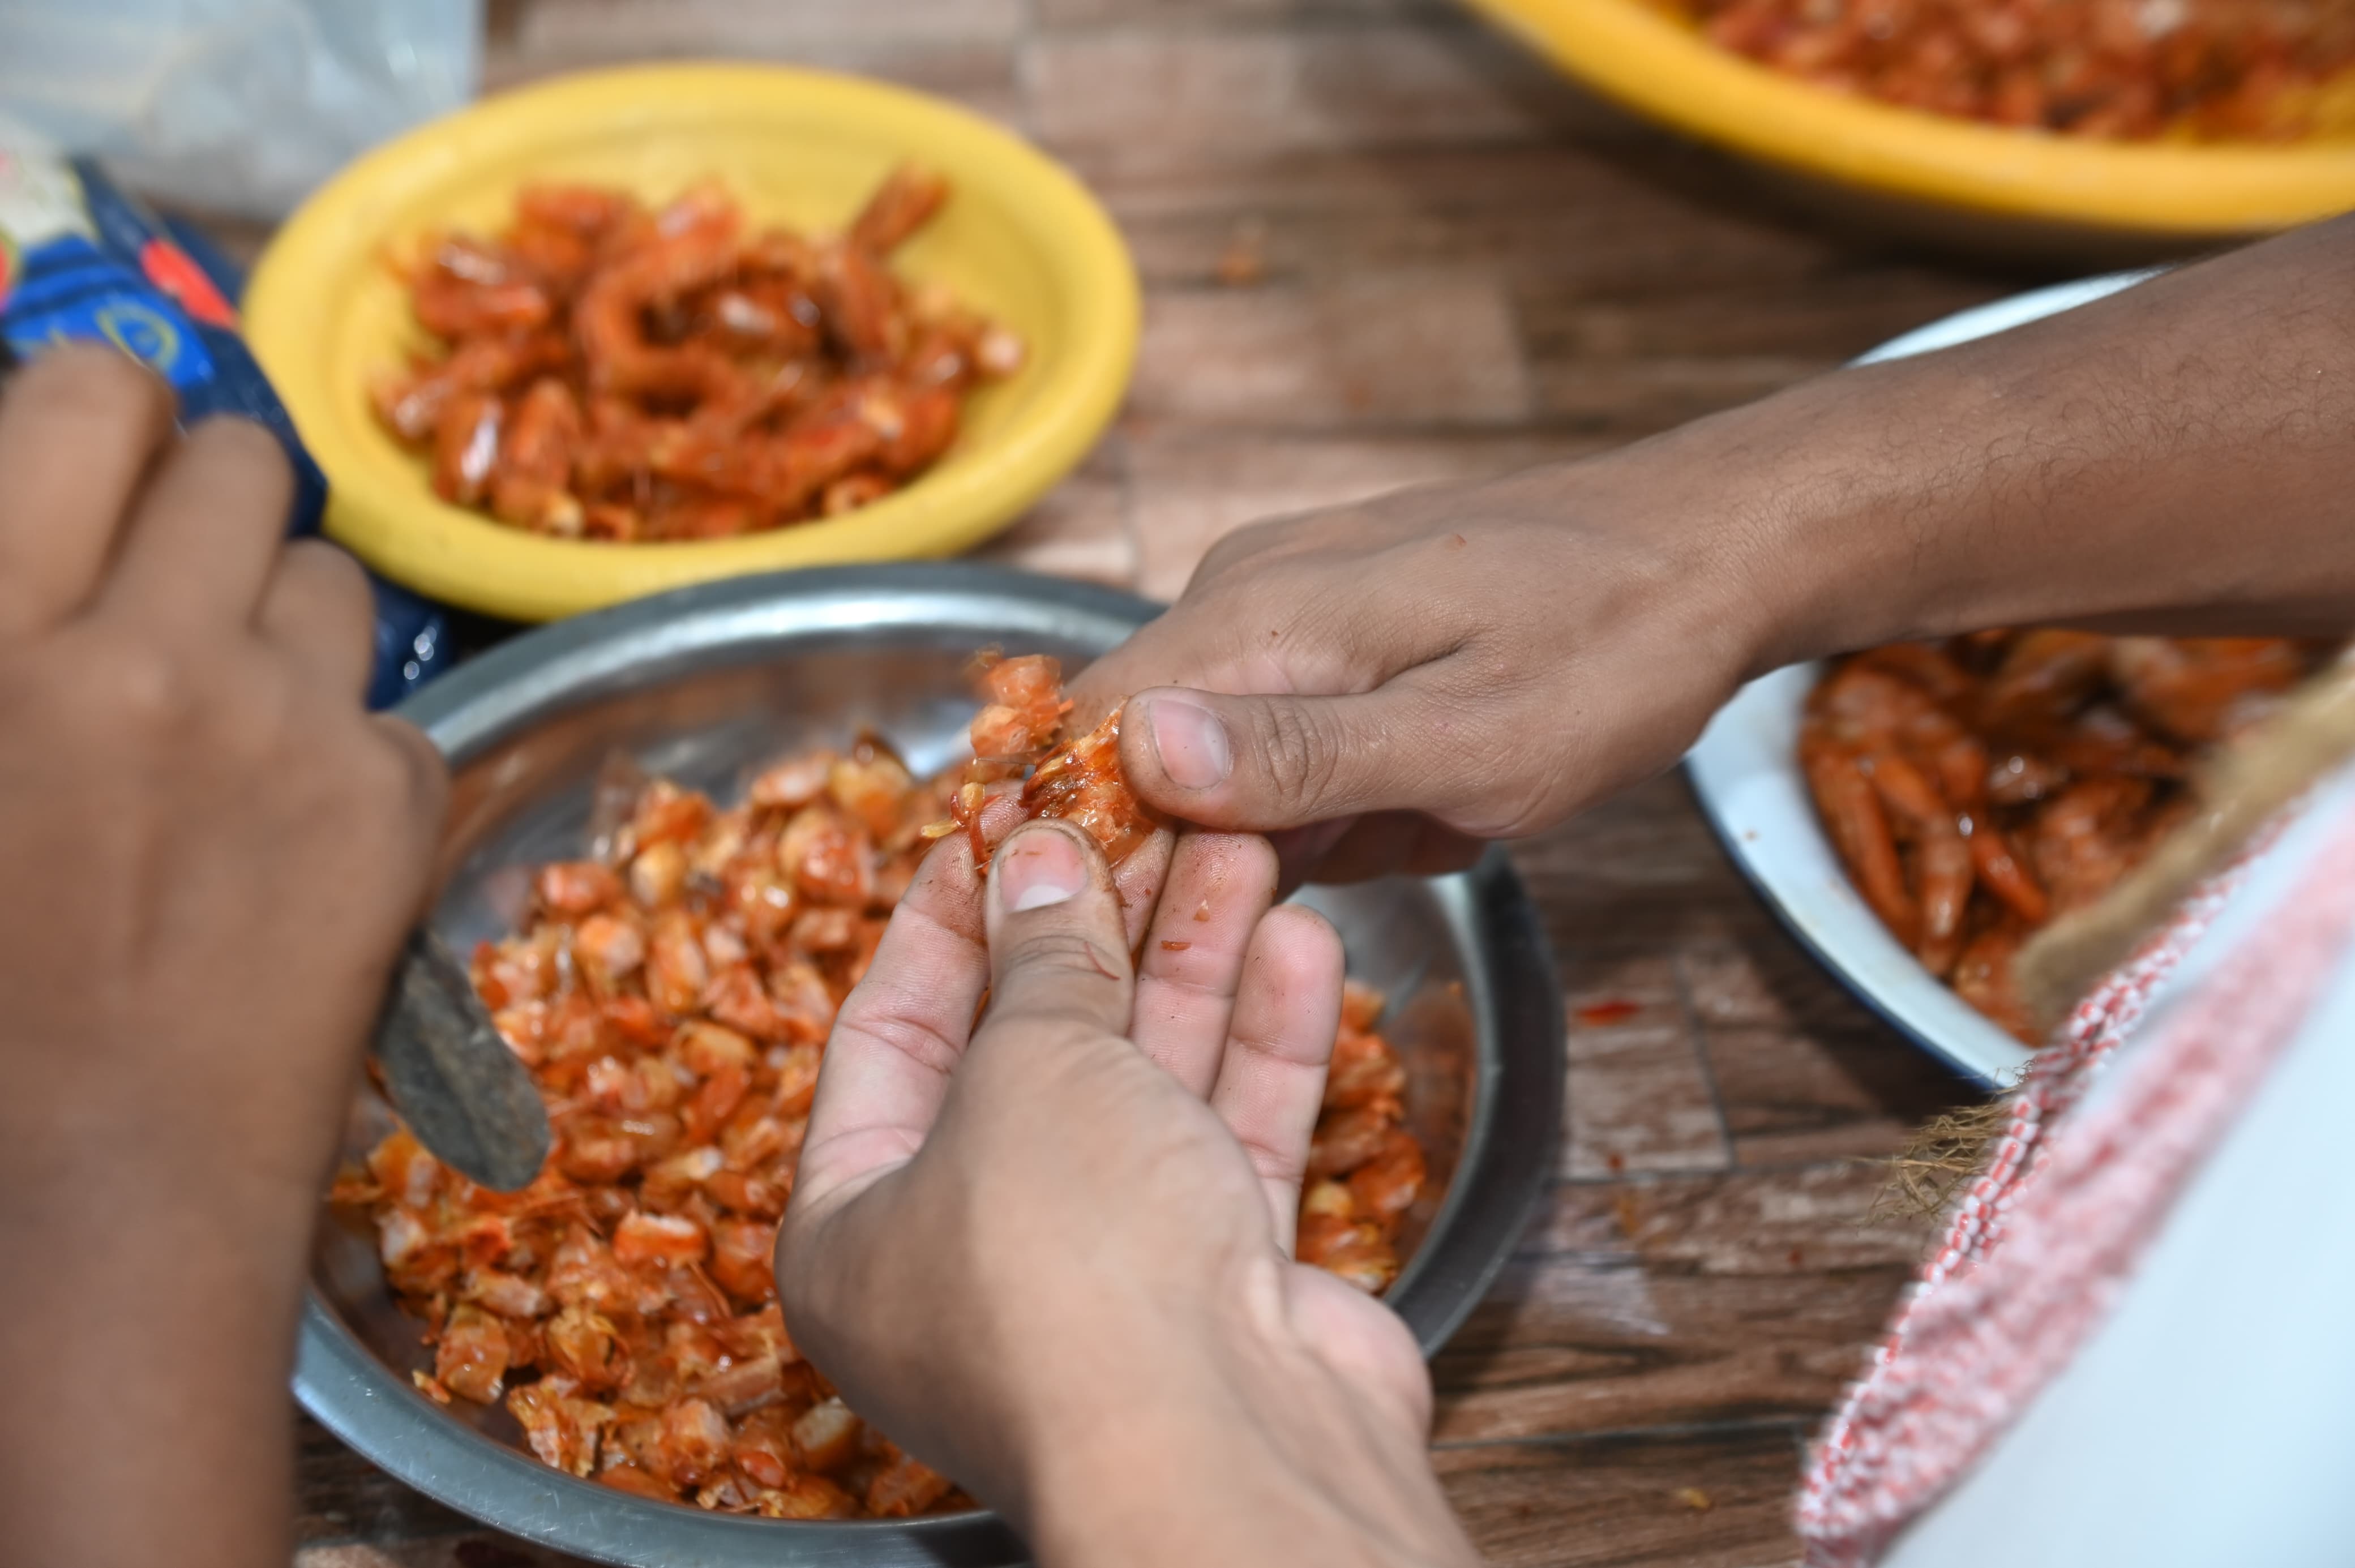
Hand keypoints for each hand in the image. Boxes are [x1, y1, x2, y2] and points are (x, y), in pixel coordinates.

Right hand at [0, 347, 447, 1567]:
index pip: (77, 398)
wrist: (81, 1197)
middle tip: (174, 584)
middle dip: (206, 499)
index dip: (99, 416)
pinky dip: (352, 751)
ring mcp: (282, 726)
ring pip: (330, 570)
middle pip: (233, 454)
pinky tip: (292, 836)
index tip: (98, 458)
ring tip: (230, 721)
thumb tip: (35, 520)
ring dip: (283, 620)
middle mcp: (134, 655)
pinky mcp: (389, 803)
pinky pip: (394, 709)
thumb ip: (1, 618)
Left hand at [778, 819, 1473, 1566]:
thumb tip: (1039, 864)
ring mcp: (1103, 1274)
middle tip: (1145, 812)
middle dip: (1099, 925)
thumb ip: (1041, 962)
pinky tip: (1297, 941)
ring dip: (1195, 960)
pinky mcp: (1218, 1286)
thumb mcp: (1027, 1071)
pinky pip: (1229, 1140)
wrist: (1229, 1454)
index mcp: (857, 1226)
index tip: (998, 819)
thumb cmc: (1074, 1270)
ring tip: (1241, 841)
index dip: (948, 917)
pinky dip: (1262, 1042)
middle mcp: (973, 1255)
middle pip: (1032, 1051)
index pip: (890, 1033)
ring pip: (1146, 1084)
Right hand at [1073, 451, 1776, 883]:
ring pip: (1223, 761)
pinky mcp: (1328, 622)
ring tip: (1440, 812)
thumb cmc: (1614, 651)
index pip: (1088, 736)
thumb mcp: (1474, 741)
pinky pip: (1286, 737)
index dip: (1110, 844)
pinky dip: (1350, 788)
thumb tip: (1141, 752)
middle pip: (1147, 758)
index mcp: (1258, 616)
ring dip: (1314, 824)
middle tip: (1391, 844)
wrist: (1712, 549)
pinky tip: (1441, 787)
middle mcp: (1243, 594)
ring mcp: (1284, 602)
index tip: (1198, 919)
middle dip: (1238, 847)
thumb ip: (1304, 756)